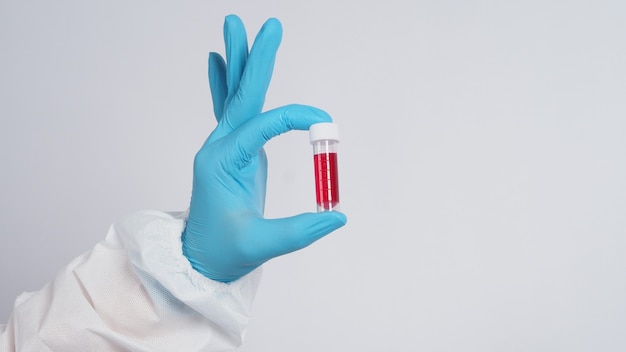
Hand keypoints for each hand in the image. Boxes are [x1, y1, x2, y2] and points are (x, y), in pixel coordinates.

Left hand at [182, 15, 346, 282]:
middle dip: (256, 59)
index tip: (328, 127)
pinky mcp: (235, 151)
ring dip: (239, 61)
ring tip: (236, 28)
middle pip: (242, 95)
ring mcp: (226, 147)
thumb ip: (300, 231)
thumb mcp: (261, 244)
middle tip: (269, 25)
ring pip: (234, 95)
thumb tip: (339, 217)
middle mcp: (220, 147)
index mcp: (223, 162)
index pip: (264, 126)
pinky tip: (218, 60)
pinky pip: (230, 109)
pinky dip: (226, 83)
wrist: (200, 258)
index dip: (297, 119)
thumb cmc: (224, 252)